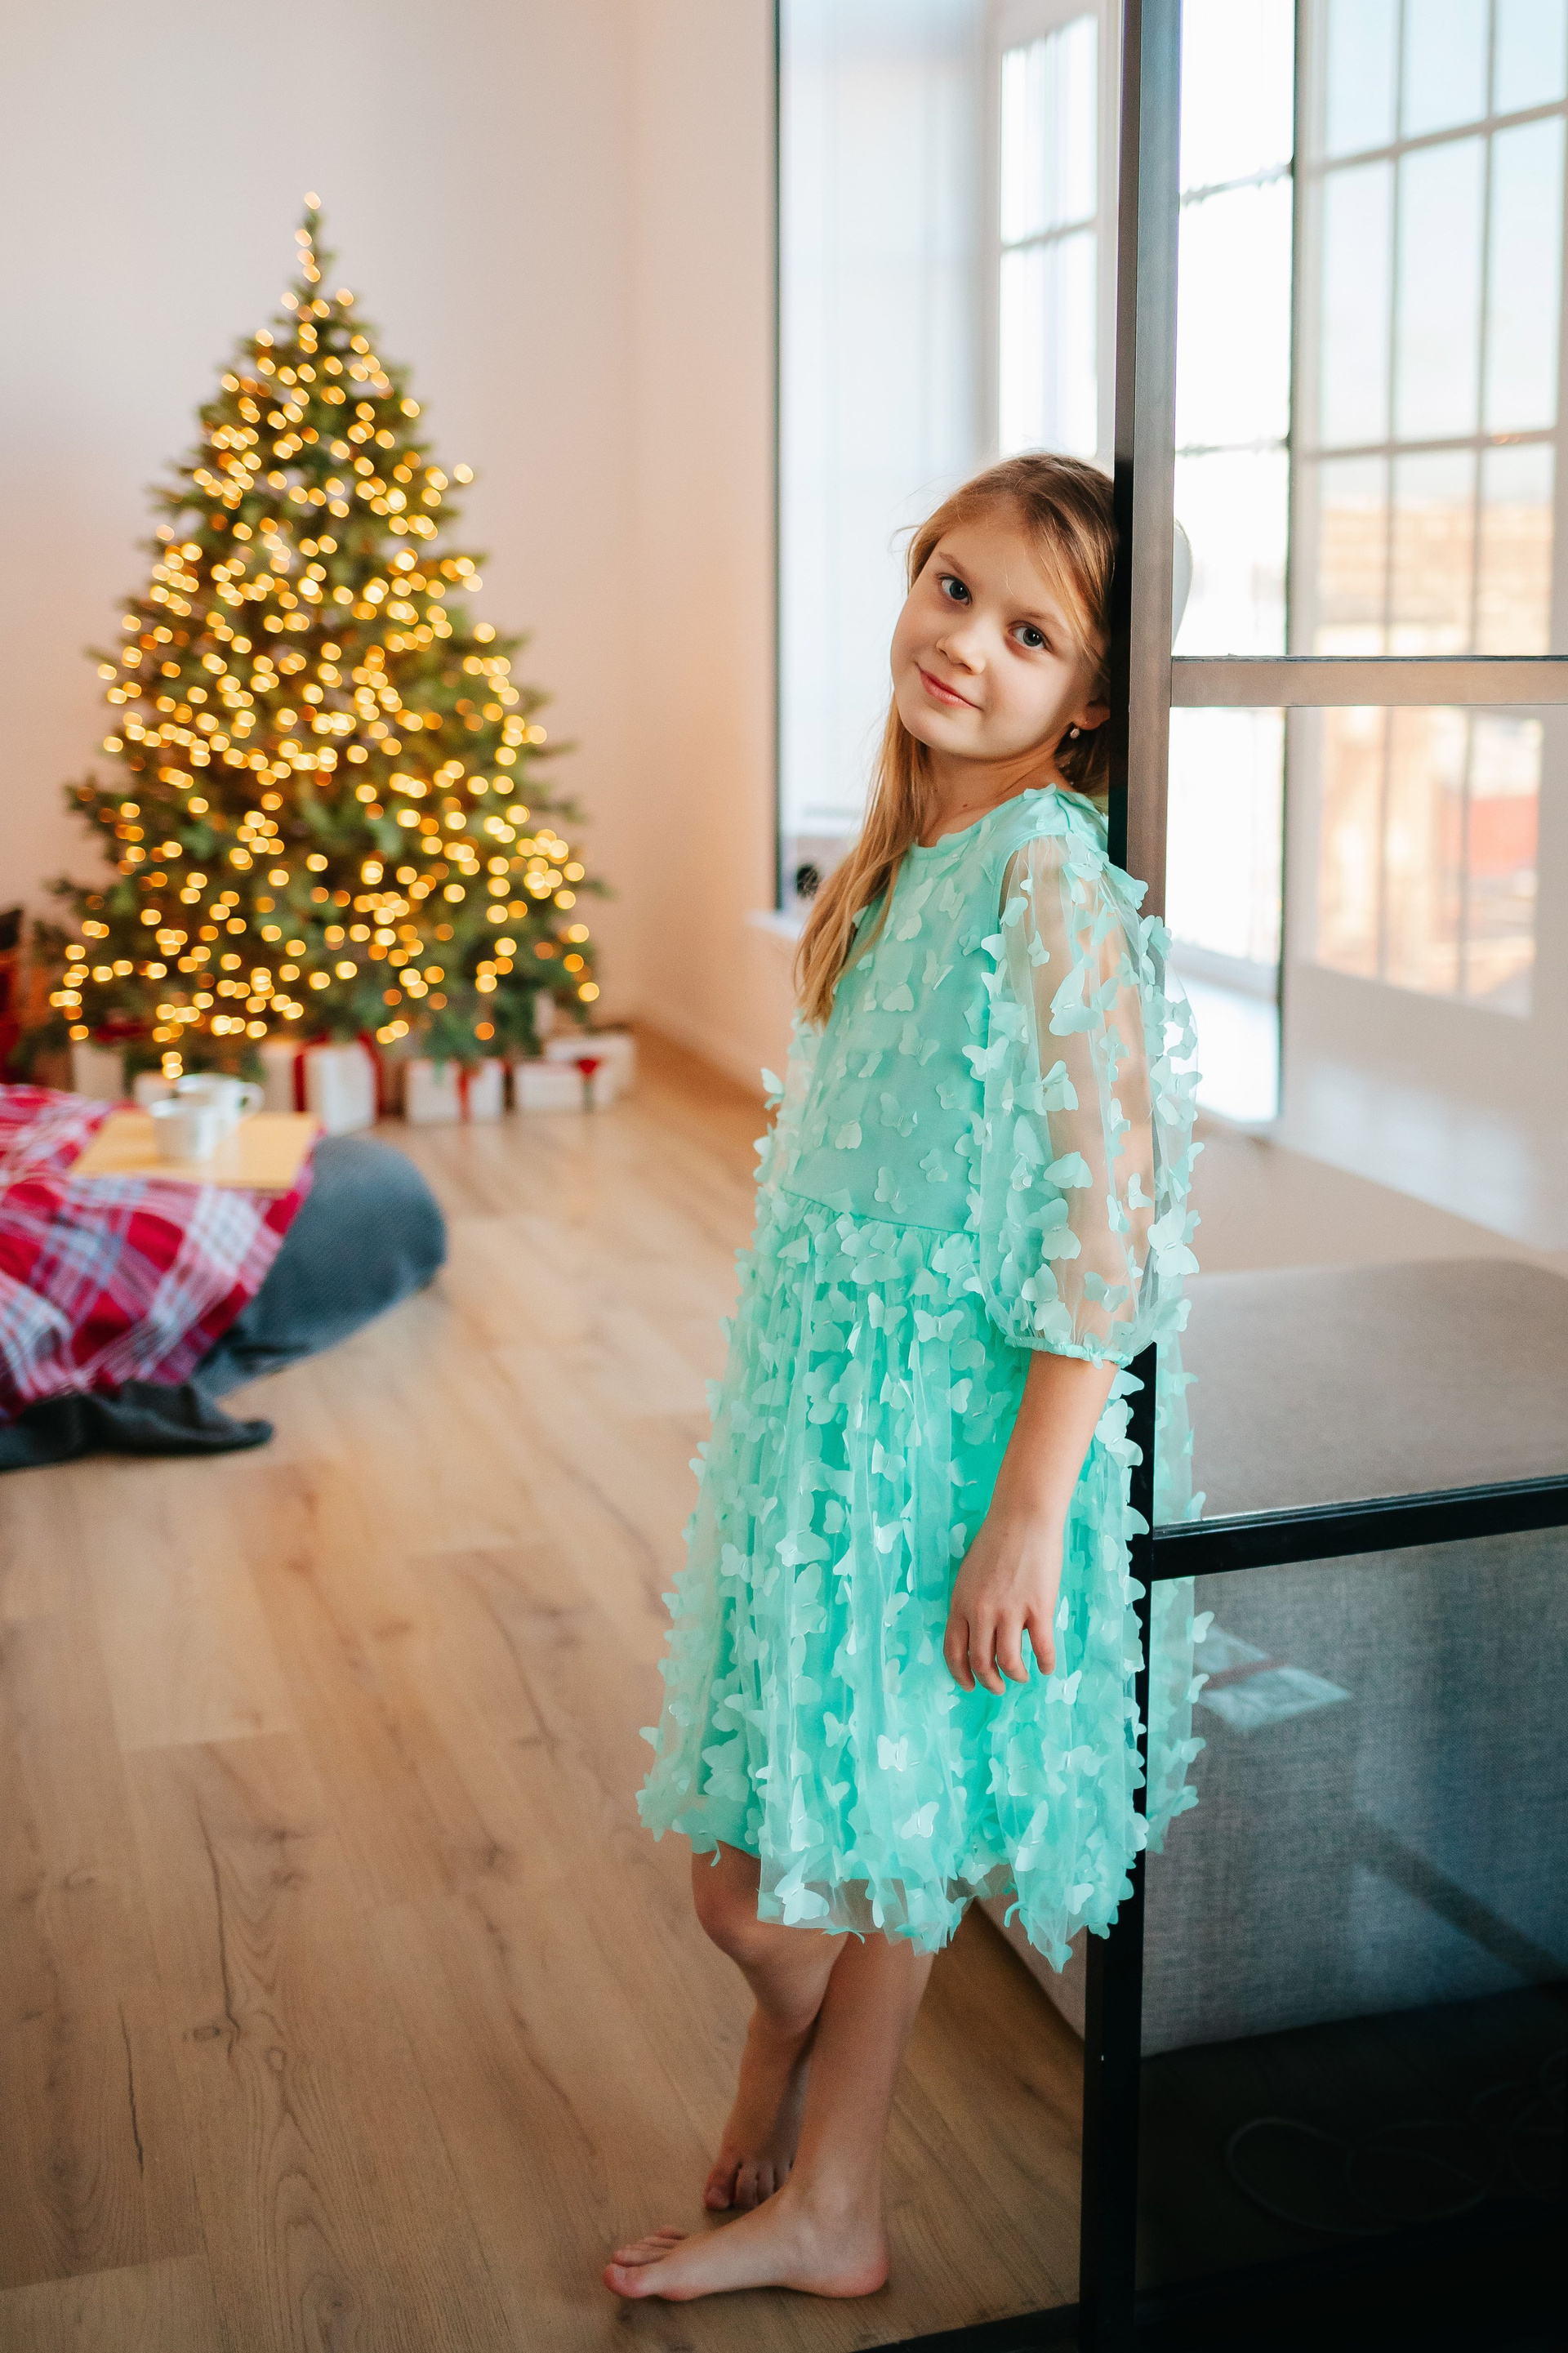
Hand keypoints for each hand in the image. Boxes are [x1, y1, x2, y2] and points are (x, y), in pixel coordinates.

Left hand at [943, 1505, 1062, 1693]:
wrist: (1023, 1518)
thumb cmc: (996, 1542)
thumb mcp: (969, 1575)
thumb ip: (970, 1605)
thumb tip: (977, 1634)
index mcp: (960, 1603)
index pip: (953, 1652)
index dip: (960, 1675)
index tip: (969, 1685)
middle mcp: (980, 1612)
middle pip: (981, 1663)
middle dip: (990, 1682)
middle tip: (998, 1687)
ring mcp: (1009, 1612)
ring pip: (1009, 1663)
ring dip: (1017, 1676)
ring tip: (1022, 1677)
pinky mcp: (1038, 1609)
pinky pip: (1042, 1649)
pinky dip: (1045, 1664)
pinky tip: (1046, 1667)